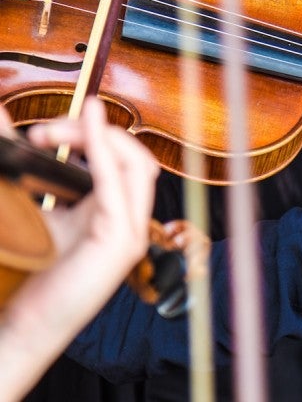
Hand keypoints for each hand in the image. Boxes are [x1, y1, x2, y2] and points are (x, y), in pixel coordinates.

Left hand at [0, 98, 157, 399]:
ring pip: (135, 164)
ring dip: (96, 137)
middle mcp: (131, 222)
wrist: (28, 327)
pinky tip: (86, 125)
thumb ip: (35, 178)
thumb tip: (7, 130)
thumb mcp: (38, 216)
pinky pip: (115, 182)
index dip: (94, 137)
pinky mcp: (119, 239)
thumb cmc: (33, 278)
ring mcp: (131, 232)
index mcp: (115, 216)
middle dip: (95, 132)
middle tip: (46, 131)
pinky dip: (101, 148)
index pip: (124, 163)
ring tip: (52, 132)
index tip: (49, 131)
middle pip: (135, 158)